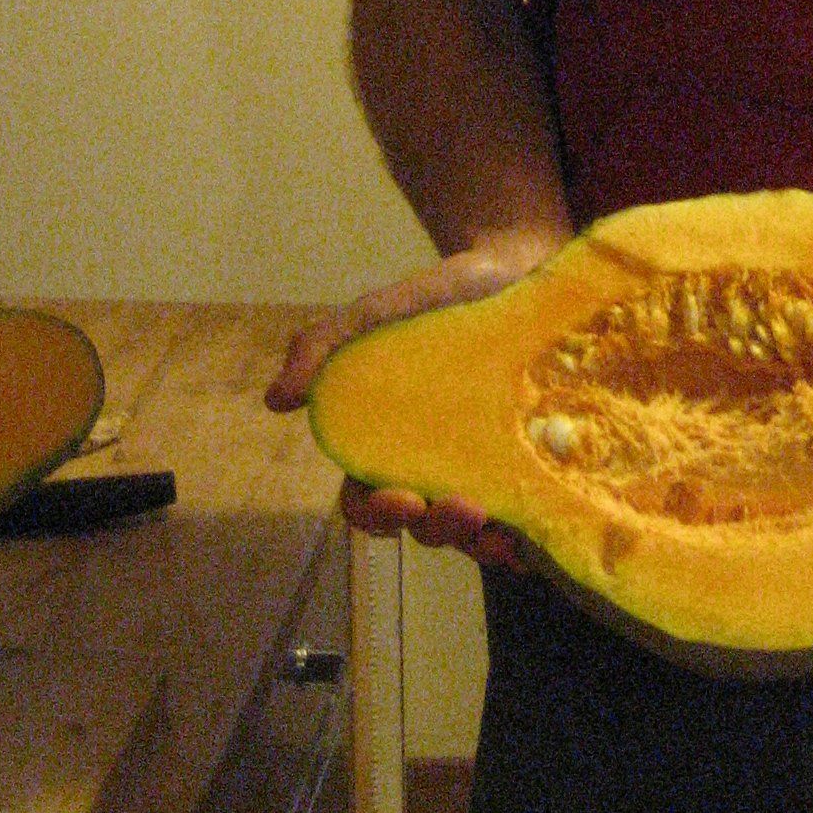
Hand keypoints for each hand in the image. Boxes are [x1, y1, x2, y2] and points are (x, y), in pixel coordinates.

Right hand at [265, 239, 552, 574]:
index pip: (366, 502)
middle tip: (465, 509)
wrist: (518, 268)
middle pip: (422, 526)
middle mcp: (432, 466)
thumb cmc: (441, 295)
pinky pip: (524, 510)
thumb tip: (276, 400)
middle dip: (438, 530)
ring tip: (503, 537)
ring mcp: (482, 467)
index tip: (402, 499)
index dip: (377, 514)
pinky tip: (536, 535)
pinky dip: (528, 533)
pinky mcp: (529, 460)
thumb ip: (325, 345)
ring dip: (482, 544)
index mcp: (387, 444)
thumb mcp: (379, 311)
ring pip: (472, 530)